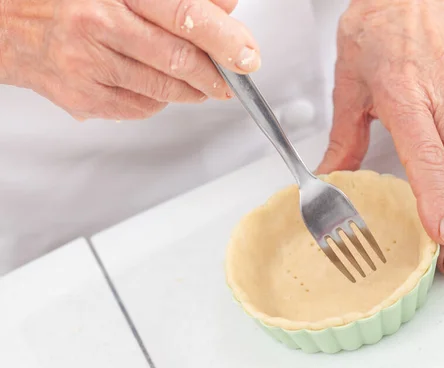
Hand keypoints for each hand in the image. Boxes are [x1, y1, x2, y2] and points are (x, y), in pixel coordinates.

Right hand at [0, 0, 259, 119]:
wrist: (3, 22)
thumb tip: (225, 6)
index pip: (185, 15)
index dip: (224, 39)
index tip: (247, 56)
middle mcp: (97, 26)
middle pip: (178, 60)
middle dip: (216, 75)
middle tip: (233, 77)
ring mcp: (86, 66)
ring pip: (163, 90)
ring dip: (193, 90)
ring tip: (202, 82)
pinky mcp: (81, 98)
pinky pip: (139, 108)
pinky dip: (160, 100)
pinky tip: (160, 87)